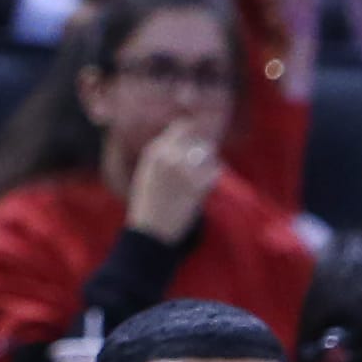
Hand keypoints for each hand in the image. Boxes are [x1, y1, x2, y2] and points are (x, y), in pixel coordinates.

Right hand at [126, 120, 223, 244]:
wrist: (151, 234)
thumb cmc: (148, 206)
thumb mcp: (147, 173)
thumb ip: (164, 154)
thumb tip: (188, 140)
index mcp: (154, 152)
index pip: (183, 127)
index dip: (194, 131)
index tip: (198, 138)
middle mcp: (170, 155)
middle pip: (198, 137)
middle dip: (202, 146)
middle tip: (199, 163)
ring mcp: (185, 168)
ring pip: (209, 152)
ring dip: (207, 162)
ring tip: (197, 178)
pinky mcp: (199, 183)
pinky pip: (215, 170)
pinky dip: (211, 178)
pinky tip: (200, 190)